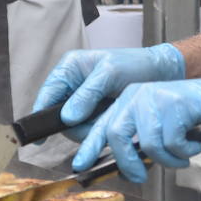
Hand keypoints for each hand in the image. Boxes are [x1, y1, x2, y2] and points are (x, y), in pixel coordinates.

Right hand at [32, 45, 186, 138]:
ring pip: (74, 126)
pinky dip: (98, 131)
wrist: (160, 73)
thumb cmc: (135, 65)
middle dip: (75, 125)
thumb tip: (67, 118)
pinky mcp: (96, 114)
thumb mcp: (109, 74)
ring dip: (89, 130)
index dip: (41, 114)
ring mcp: (84, 101)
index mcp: (70, 68)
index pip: (48, 93)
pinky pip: (88, 129)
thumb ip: (87, 94)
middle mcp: (73, 85)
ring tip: (108, 119)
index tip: (40, 136)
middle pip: (59, 115)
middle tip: (95, 124)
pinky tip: (111, 123)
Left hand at [72, 73, 200, 182]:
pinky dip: (183, 151)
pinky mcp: (175, 103)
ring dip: (166, 158)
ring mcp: (155, 96)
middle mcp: (138, 94)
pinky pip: (170, 143)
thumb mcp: (161, 127)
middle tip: (139, 177)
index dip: (90, 146)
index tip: (81, 165)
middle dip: (127, 162)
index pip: (103, 124)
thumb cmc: (195, 116)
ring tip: (181, 152)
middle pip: (116, 134)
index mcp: (130, 99)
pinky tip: (191, 142)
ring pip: (147, 143)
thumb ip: (140, 140)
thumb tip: (126, 167)